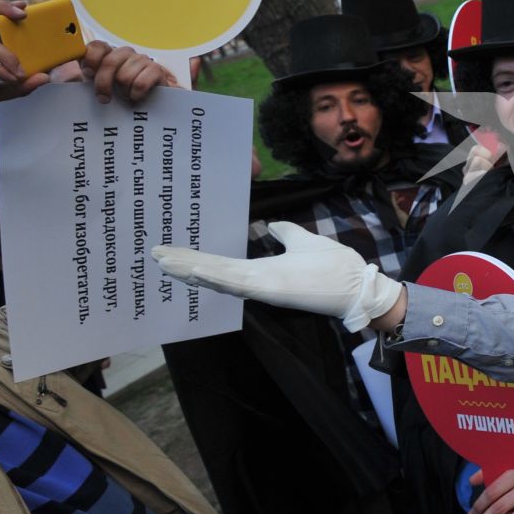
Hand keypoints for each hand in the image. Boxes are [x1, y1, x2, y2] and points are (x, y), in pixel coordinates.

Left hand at [76, 41, 177, 104]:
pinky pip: (140, 82)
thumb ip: (73, 79)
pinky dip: (136, 94)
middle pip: (109, 62)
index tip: (87, 74)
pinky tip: (136, 98)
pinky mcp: (157, 71)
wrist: (150, 109)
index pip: (96, 46)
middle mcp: (125, 54)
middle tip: (104, 99)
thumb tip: (54, 75)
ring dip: (123, 91)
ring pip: (124, 76)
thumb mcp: (93, 89)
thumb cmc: (118, 98)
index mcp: (108, 55)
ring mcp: (142, 60)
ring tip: (126, 97)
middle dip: (104, 83)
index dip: (90, 59)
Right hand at [153, 220, 402, 330]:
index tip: (172, 251)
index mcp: (261, 271)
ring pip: (219, 277)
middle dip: (184, 263)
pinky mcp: (271, 289)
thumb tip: (271, 224)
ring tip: (164, 261)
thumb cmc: (334, 268)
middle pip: (212, 271)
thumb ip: (287, 234)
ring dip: (191, 268)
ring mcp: (261, 286)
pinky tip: (197, 269)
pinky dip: (217, 276)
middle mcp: (255, 281)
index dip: (197, 258)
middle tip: (155, 255)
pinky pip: (239, 283)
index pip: (221, 263)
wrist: (358, 287)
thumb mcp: (305, 243)